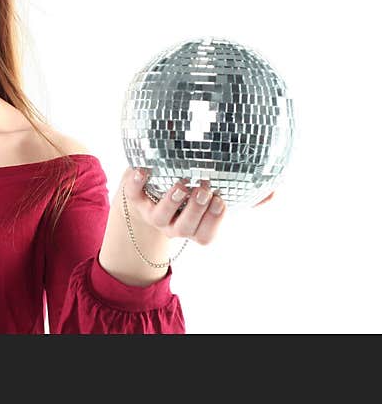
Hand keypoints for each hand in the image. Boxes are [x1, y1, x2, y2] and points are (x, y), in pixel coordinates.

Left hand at [122, 168, 273, 245]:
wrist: (148, 192)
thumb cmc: (190, 195)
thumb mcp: (213, 198)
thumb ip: (245, 196)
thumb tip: (274, 191)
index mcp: (195, 228)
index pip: (206, 236)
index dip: (214, 222)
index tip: (222, 200)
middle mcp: (173, 226)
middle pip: (186, 229)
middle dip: (196, 210)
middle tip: (204, 188)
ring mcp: (152, 214)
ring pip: (160, 218)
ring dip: (172, 200)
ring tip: (181, 183)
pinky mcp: (134, 199)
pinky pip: (132, 194)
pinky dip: (135, 183)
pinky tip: (142, 169)